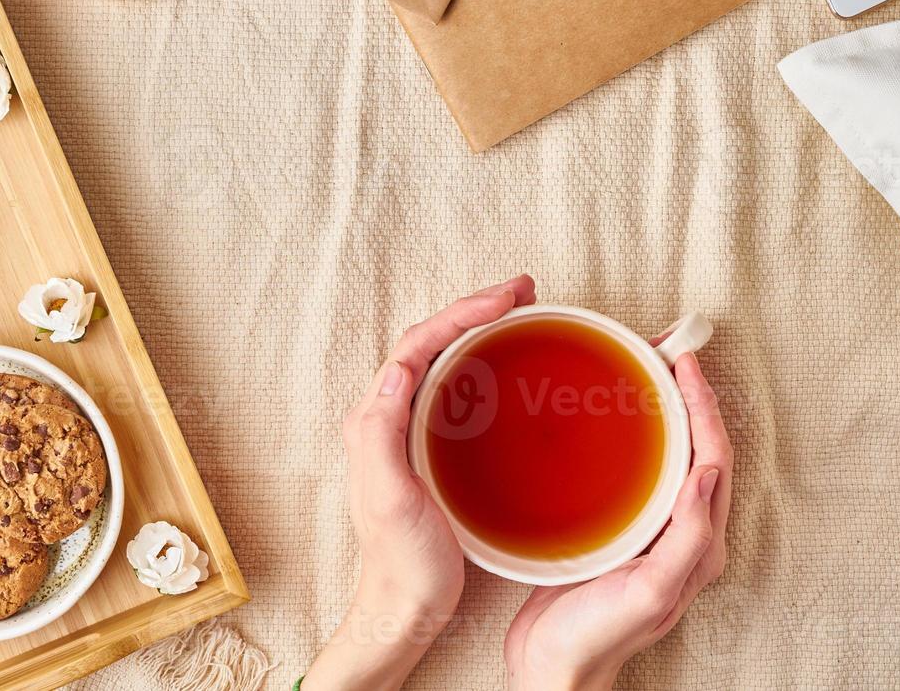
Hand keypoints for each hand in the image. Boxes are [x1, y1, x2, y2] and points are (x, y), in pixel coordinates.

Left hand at [303, 275, 536, 690]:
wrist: (406, 608)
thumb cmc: (401, 562)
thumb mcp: (387, 500)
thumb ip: (381, 435)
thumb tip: (398, 370)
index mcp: (376, 420)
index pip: (418, 345)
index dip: (461, 314)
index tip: (505, 301)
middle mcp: (388, 416)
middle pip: (432, 340)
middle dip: (475, 308)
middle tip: (523, 291)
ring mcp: (411, 430)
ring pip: (444, 358)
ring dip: (480, 327)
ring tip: (521, 308)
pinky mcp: (434, 447)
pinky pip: (458, 387)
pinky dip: (484, 361)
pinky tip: (510, 362)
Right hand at [503, 350, 731, 690]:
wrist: (552, 668)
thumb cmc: (598, 636)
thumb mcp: (650, 591)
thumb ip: (687, 537)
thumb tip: (708, 473)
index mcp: (697, 543)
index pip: (713, 457)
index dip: (703, 406)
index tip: (683, 364)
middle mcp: (682, 532)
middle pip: (698, 448)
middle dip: (689, 398)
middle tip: (665, 353)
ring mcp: (651, 529)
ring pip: (670, 455)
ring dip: (664, 411)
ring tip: (645, 372)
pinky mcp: (621, 530)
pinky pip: (638, 470)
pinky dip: (634, 435)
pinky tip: (611, 419)